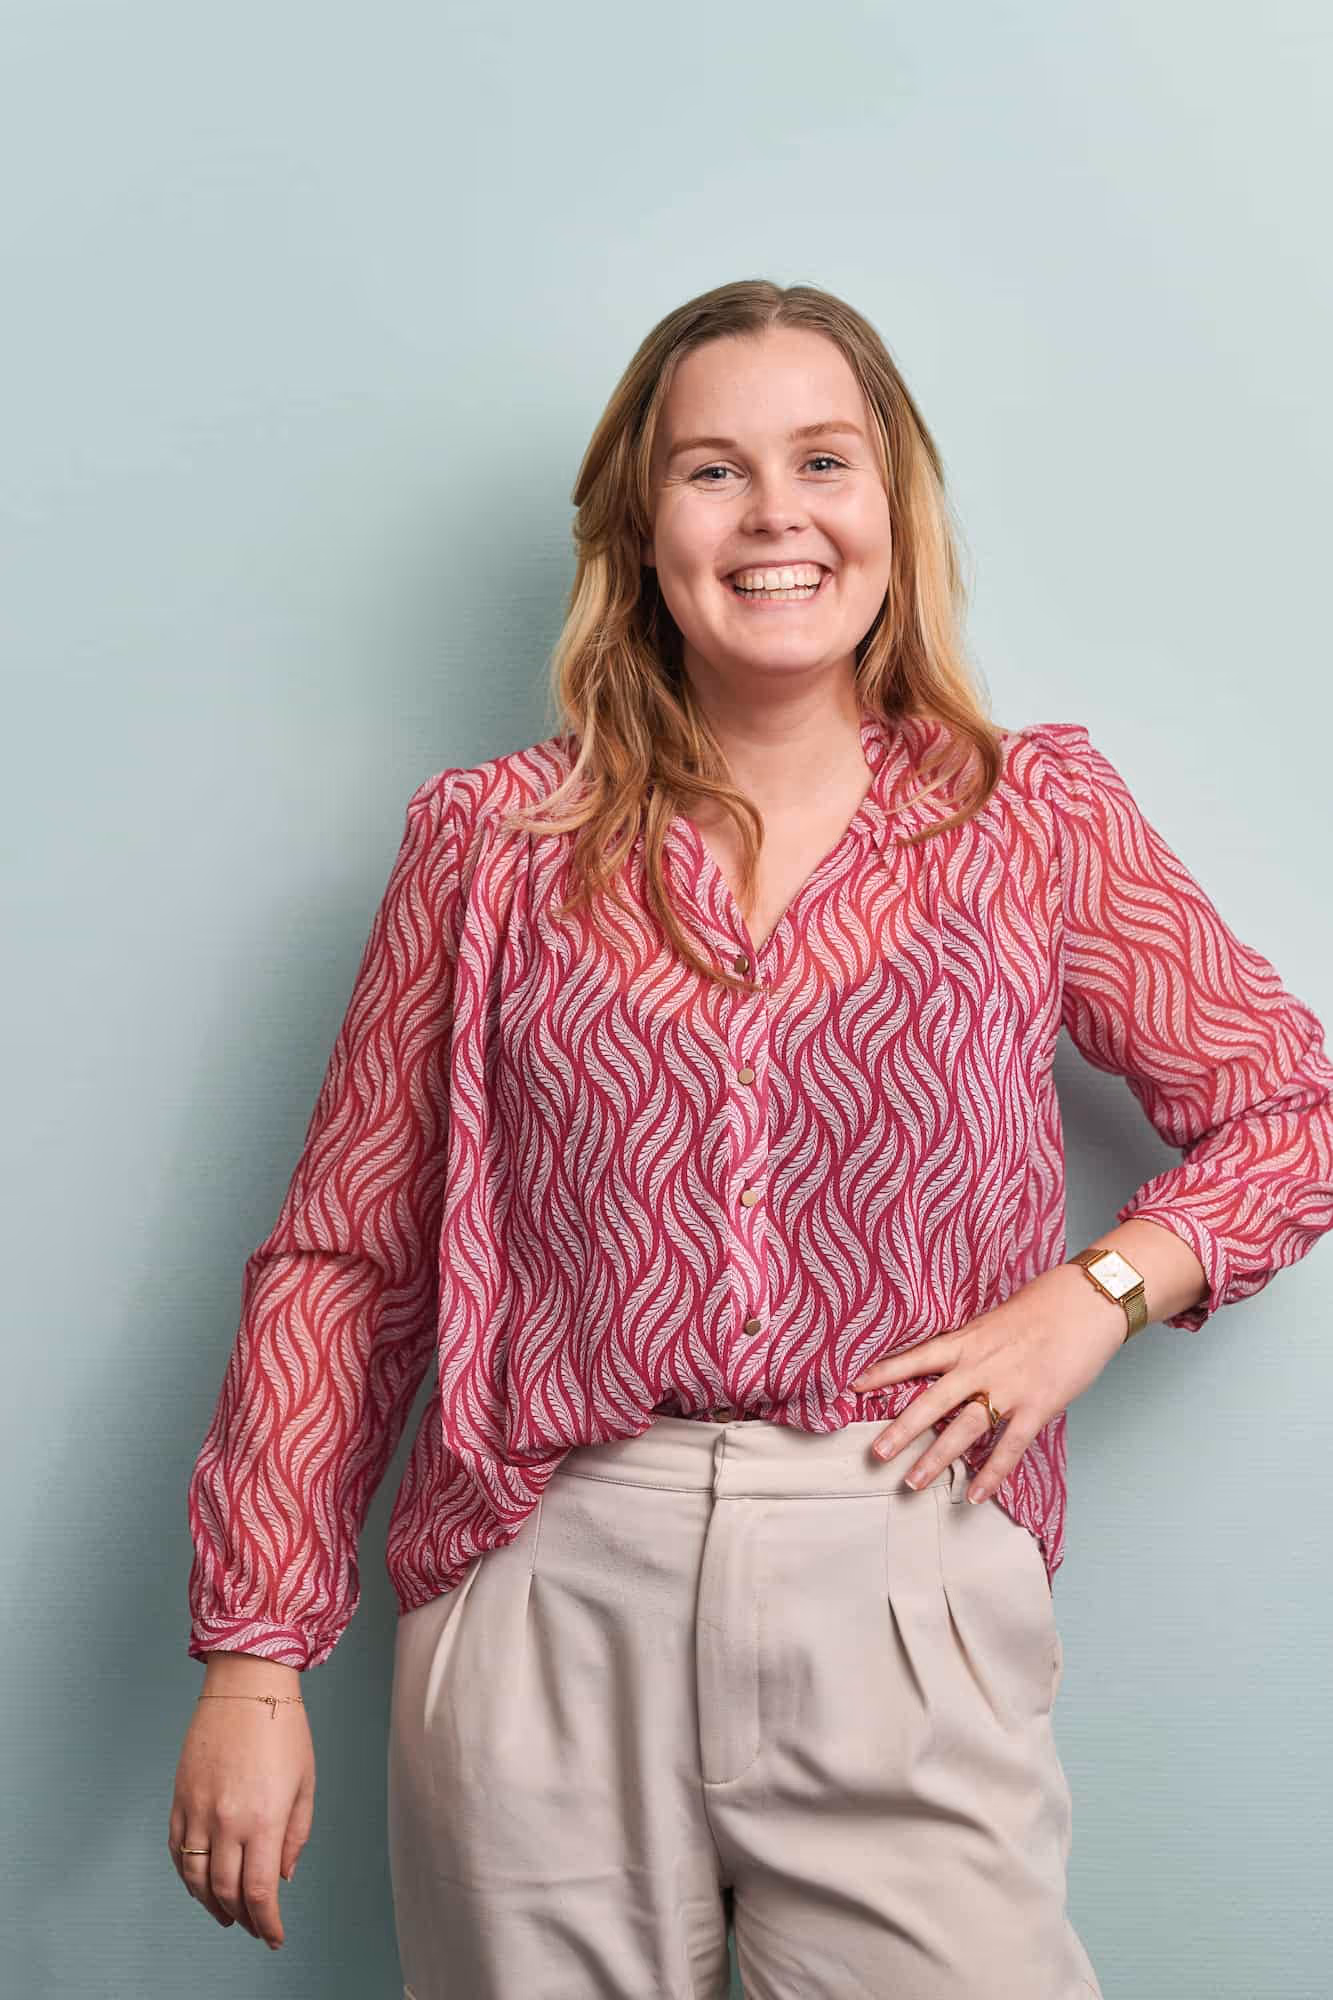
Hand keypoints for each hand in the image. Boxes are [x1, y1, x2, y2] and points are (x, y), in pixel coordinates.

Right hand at [168, 1674, 314, 1949]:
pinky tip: (201, 1884)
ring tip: (227, 1915)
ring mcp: (198, 1810)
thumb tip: (282, 1876)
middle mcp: (227, 1820)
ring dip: (212, 1905)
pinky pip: (177, 1852)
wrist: (247, 1684)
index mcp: (264, 1819)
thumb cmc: (283, 1728)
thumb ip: (295, 1835)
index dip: (266, 1923)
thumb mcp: (306, 1782)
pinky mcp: (179, 1798)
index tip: (273, 1936)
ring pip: (197, 1879)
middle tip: (254, 1927)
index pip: (259, 1892)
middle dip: (243, 1919)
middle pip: (227, 1892)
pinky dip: (188, 1876)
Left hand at [849, 1264, 1128, 1503]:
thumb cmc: (1046, 1303)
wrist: (1088, 1302)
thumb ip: (974, 1344)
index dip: (884, 1373)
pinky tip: (975, 1496)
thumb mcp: (997, 1319)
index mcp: (967, 1340)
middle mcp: (979, 1366)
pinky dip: (992, 1475)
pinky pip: (1009, 1448)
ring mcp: (1007, 1389)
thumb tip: (957, 1361)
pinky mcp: (1036, 1407)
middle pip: (930, 1402)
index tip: (854, 1386)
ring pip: (963, 1430)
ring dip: (936, 1459)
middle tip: (874, 1454)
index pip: (915, 1358)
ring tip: (912, 1483)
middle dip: (901, 1430)